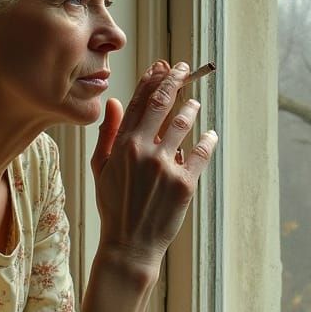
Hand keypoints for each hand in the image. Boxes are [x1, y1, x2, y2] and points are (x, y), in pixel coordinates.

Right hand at [91, 60, 217, 265]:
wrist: (129, 245)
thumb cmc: (114, 207)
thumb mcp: (101, 169)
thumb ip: (107, 134)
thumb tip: (116, 103)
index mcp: (122, 145)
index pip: (139, 101)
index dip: (152, 79)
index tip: (162, 67)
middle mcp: (143, 151)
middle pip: (163, 102)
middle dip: (175, 79)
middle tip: (185, 69)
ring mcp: (165, 166)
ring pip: (184, 123)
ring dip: (191, 107)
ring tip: (195, 102)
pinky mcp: (185, 183)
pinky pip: (201, 152)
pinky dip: (208, 139)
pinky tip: (210, 133)